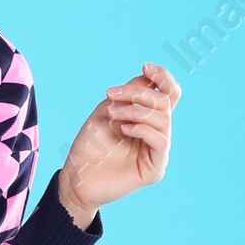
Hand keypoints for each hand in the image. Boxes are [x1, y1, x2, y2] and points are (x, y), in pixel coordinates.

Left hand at [59, 62, 180, 227]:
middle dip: (138, 93)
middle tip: (112, 94)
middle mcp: (157, 134)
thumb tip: (149, 78)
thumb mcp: (107, 111)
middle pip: (165, 103)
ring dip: (136, 111)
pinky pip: (161, 141)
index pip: (169, 94)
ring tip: (111, 113)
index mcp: (148, 120)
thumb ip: (129, 95)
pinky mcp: (155, 169)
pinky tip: (123, 129)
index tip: (145, 66)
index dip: (163, 78)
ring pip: (163, 120)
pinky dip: (142, 129)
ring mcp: (157, 152)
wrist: (75, 178)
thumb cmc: (90, 145)